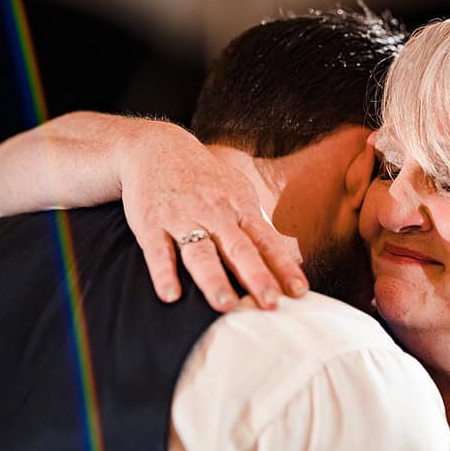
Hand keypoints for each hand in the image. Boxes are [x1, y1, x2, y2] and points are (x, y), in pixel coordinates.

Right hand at [118, 122, 307, 310]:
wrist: (154, 145)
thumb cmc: (205, 178)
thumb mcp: (237, 192)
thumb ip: (259, 226)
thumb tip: (289, 260)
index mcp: (239, 208)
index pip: (266, 241)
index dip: (283, 267)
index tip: (299, 292)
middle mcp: (213, 214)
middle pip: (238, 249)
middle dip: (256, 277)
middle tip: (271, 303)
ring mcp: (181, 219)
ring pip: (200, 253)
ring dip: (213, 280)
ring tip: (226, 305)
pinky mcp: (150, 224)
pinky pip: (157, 252)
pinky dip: (163, 273)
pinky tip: (170, 295)